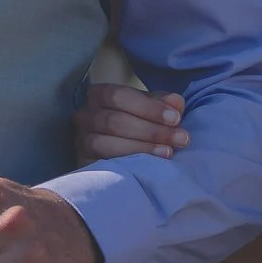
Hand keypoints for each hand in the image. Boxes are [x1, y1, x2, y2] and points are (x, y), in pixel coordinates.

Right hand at [72, 83, 186, 162]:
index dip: (149, 107)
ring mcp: (81, 141)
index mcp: (99, 95)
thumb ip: (163, 104)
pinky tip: (147, 167)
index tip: (176, 118)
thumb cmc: (139, 124)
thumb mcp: (151, 110)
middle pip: (114, 121)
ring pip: (106, 144)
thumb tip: (176, 102)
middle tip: (181, 138)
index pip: (119, 96)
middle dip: (152, 130)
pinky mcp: (82, 165)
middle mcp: (84, 116)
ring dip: (142, 148)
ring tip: (168, 153)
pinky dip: (127, 165)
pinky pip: (102, 166)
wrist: (124, 155)